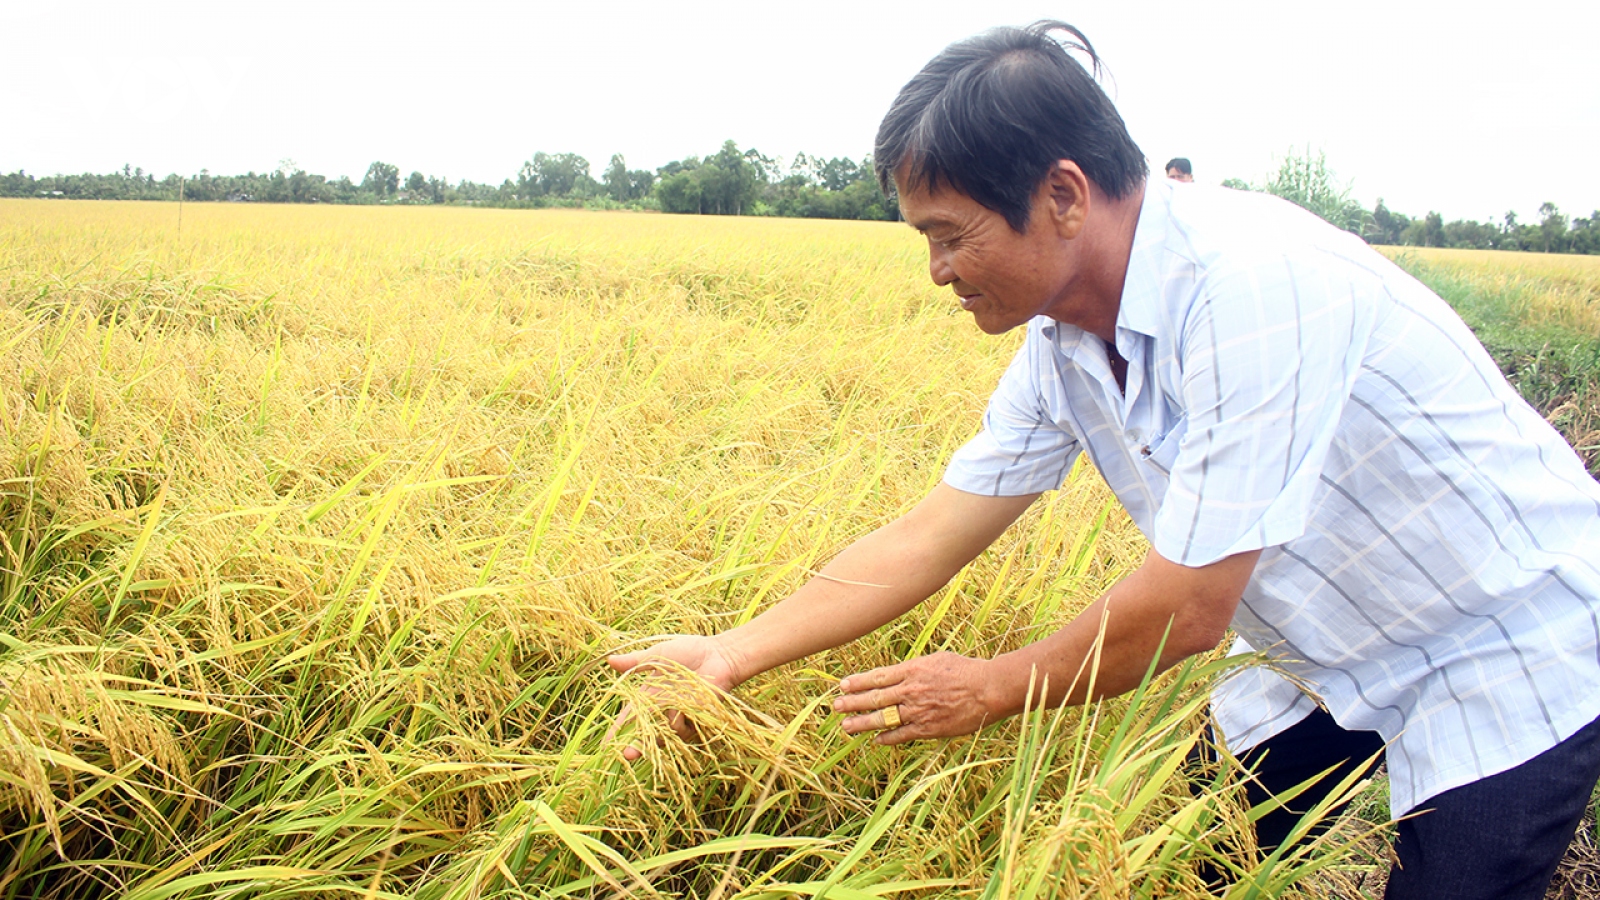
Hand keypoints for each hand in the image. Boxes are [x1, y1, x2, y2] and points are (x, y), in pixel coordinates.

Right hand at [606, 635, 745, 760]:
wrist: (718, 656)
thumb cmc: (689, 652)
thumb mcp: (658, 655)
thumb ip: (635, 662)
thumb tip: (609, 660)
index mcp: (650, 696)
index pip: (630, 717)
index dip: (619, 731)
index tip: (608, 745)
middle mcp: (663, 710)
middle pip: (645, 734)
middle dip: (636, 746)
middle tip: (628, 754)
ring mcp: (679, 717)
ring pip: (665, 734)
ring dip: (665, 725)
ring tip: (675, 705)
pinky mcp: (695, 721)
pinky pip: (683, 730)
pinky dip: (682, 721)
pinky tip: (687, 707)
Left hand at [833, 651, 999, 745]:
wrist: (989, 689)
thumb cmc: (967, 671)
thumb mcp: (938, 659)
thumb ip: (917, 667)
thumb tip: (902, 672)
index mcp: (913, 670)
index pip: (878, 676)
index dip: (858, 682)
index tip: (842, 685)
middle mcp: (911, 690)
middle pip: (875, 697)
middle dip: (853, 702)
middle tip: (835, 706)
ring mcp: (918, 710)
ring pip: (884, 717)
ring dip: (862, 723)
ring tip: (846, 726)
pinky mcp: (928, 728)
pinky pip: (902, 734)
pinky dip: (887, 738)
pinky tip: (875, 740)